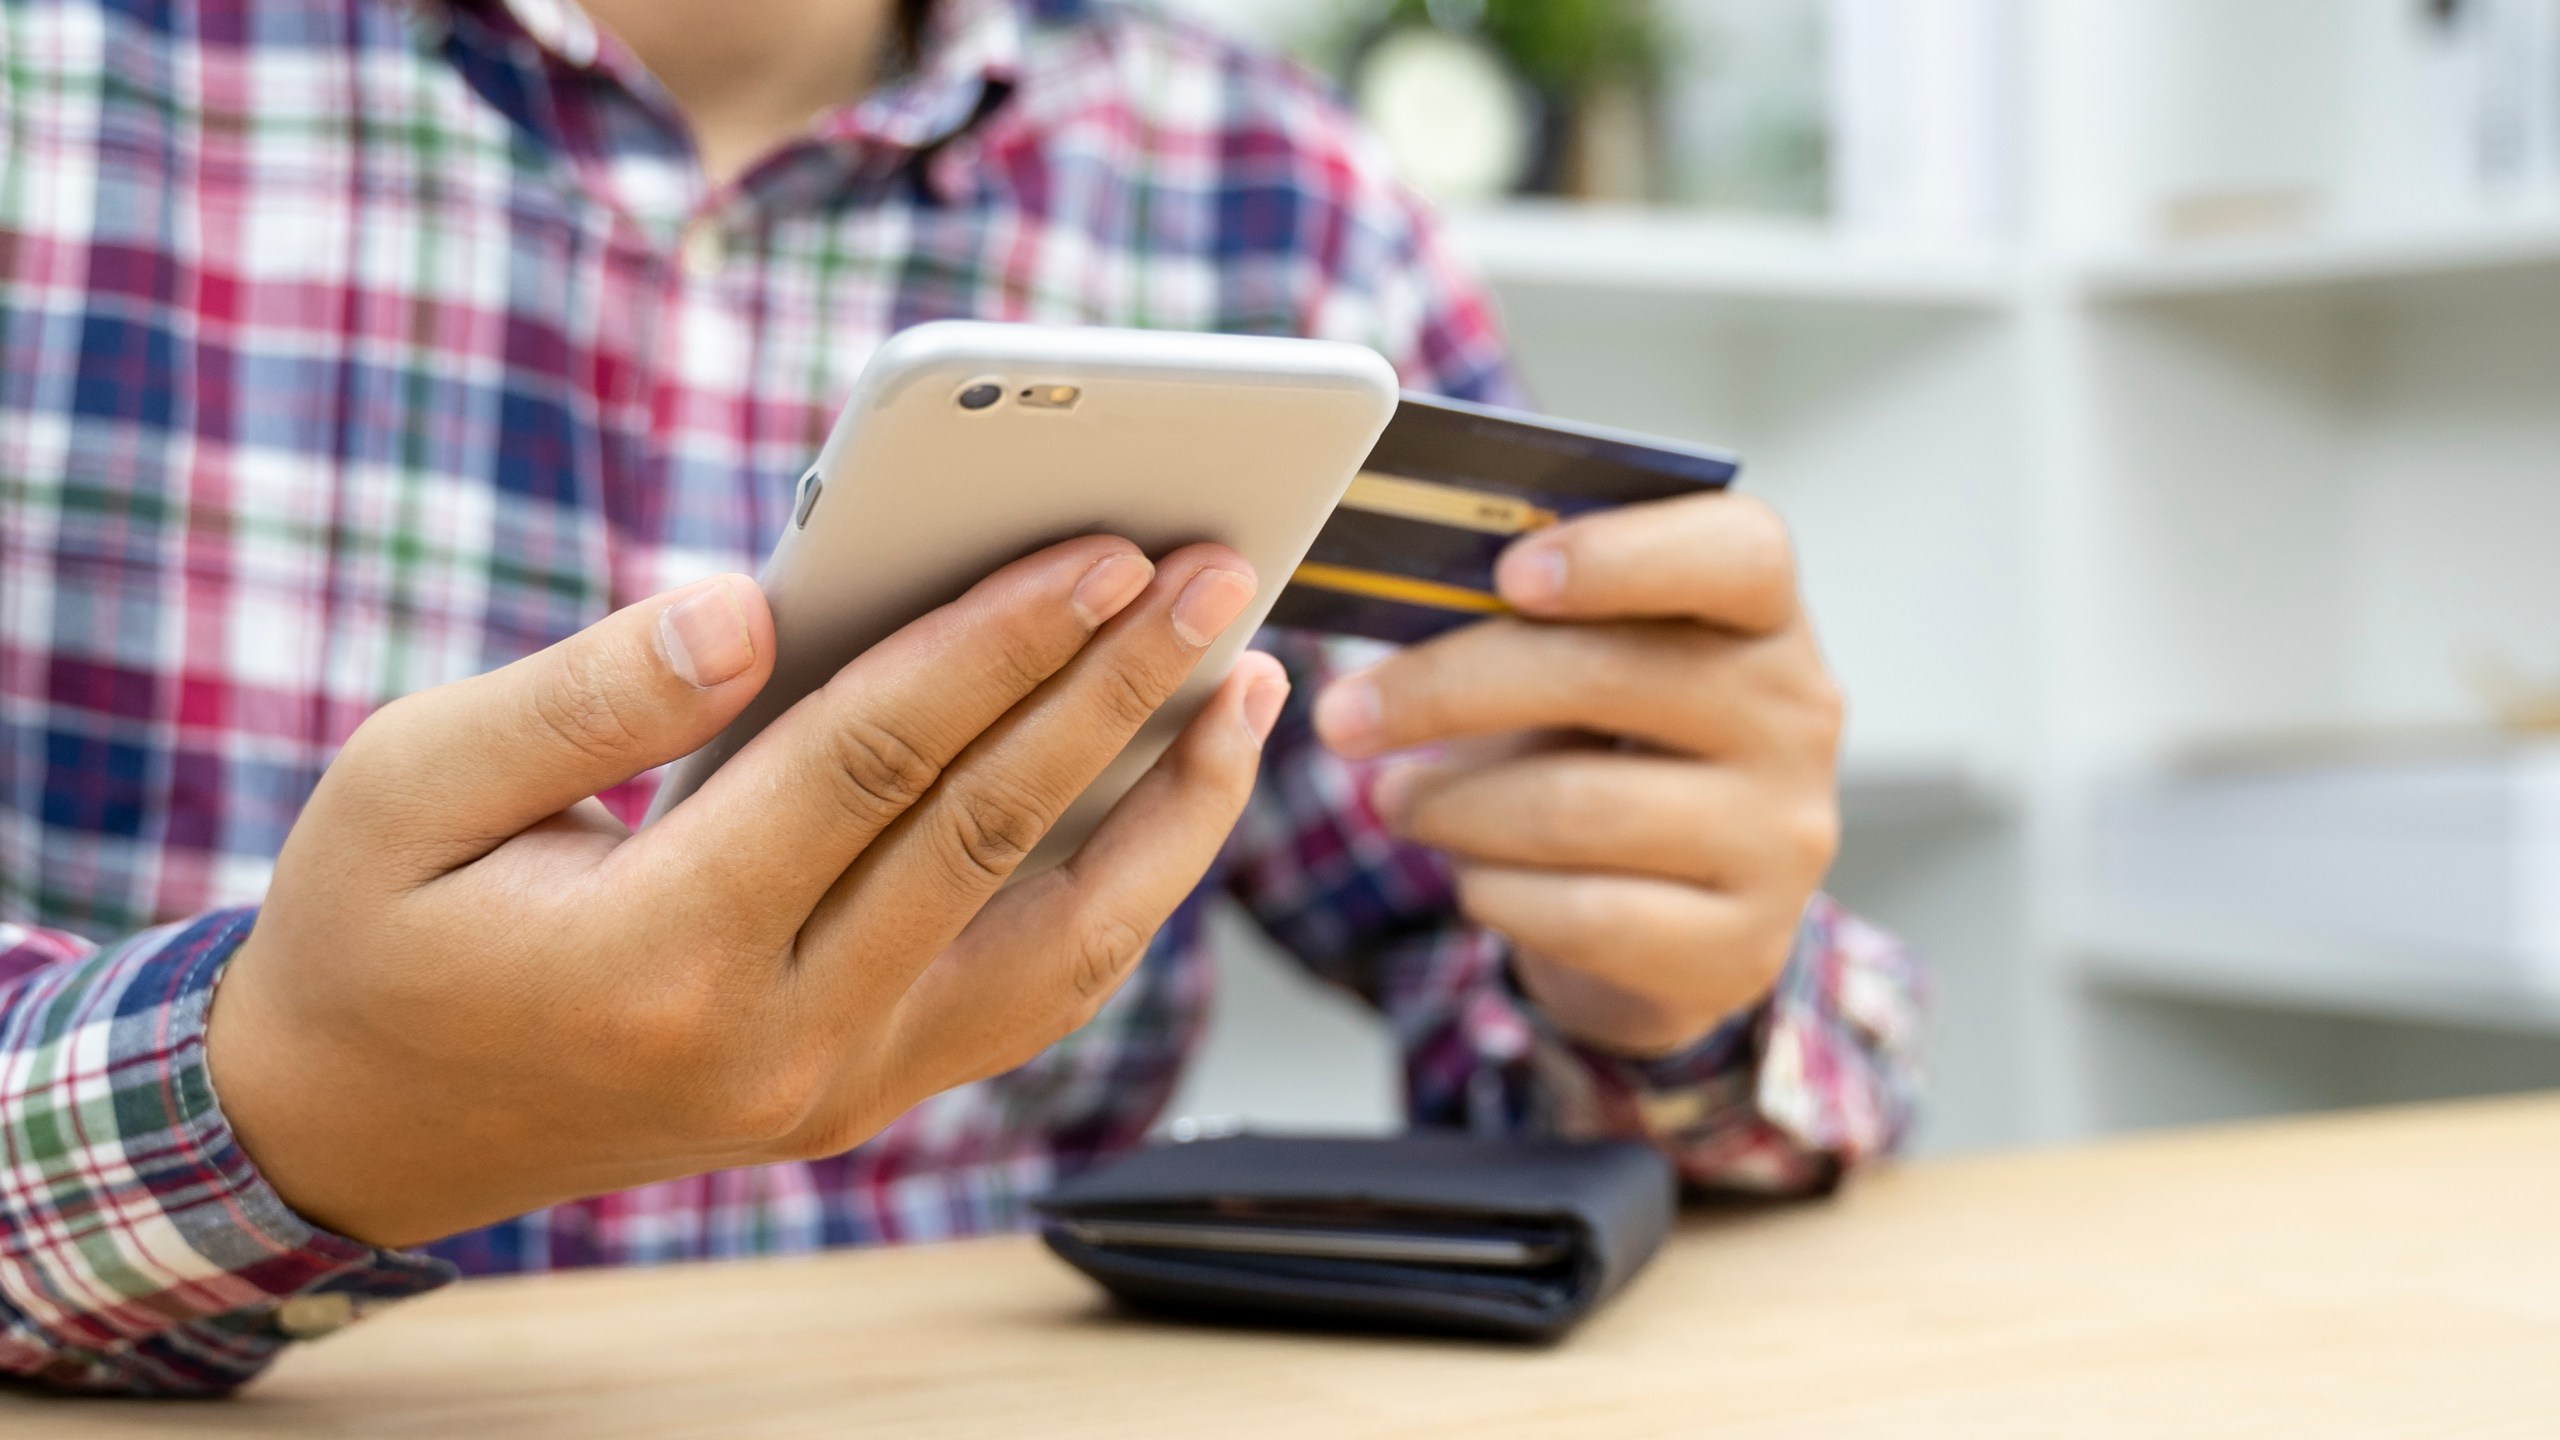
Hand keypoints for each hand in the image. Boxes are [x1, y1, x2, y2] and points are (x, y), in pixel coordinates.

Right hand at [208, 538, 1283, 1247]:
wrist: (365, 1126)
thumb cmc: (378, 926)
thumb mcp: (412, 784)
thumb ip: (588, 695)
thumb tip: (754, 603)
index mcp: (658, 951)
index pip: (870, 765)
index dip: (994, 644)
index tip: (1101, 547)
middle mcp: (776, 1041)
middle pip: (991, 835)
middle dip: (1115, 688)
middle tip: (1220, 569)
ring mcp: (838, 1085)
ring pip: (1059, 944)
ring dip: (1168, 808)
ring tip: (1246, 685)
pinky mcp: (867, 1093)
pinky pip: (1036, 997)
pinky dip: (1126, 896)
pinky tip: (1172, 796)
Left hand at [1311, 493, 1840, 1056]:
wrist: (1670, 919)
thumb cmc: (1604, 751)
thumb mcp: (1580, 667)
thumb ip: (1522, 620)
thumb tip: (1385, 601)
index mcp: (1762, 613)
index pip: (1735, 551)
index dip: (1621, 555)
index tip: (1509, 573)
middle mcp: (1795, 715)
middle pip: (1610, 676)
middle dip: (1448, 692)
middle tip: (1345, 716)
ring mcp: (1780, 837)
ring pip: (1574, 807)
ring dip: (1451, 806)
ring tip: (1395, 801)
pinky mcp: (1740, 947)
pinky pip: (1580, 915)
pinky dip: (1494, 892)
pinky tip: (1472, 878)